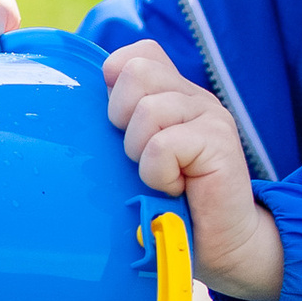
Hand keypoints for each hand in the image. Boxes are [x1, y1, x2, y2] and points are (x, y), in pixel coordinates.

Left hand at [105, 41, 285, 300]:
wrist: (224, 246)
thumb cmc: (173, 207)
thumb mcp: (140, 159)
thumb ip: (123, 128)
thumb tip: (77, 113)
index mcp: (174, 94)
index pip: (137, 54)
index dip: (116, 84)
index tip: (123, 128)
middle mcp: (194, 97)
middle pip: (136, 72)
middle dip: (122, 118)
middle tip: (140, 157)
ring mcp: (209, 116)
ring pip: (147, 110)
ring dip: (140, 154)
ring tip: (159, 178)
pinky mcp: (219, 142)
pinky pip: (163, 146)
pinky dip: (157, 174)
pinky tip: (175, 189)